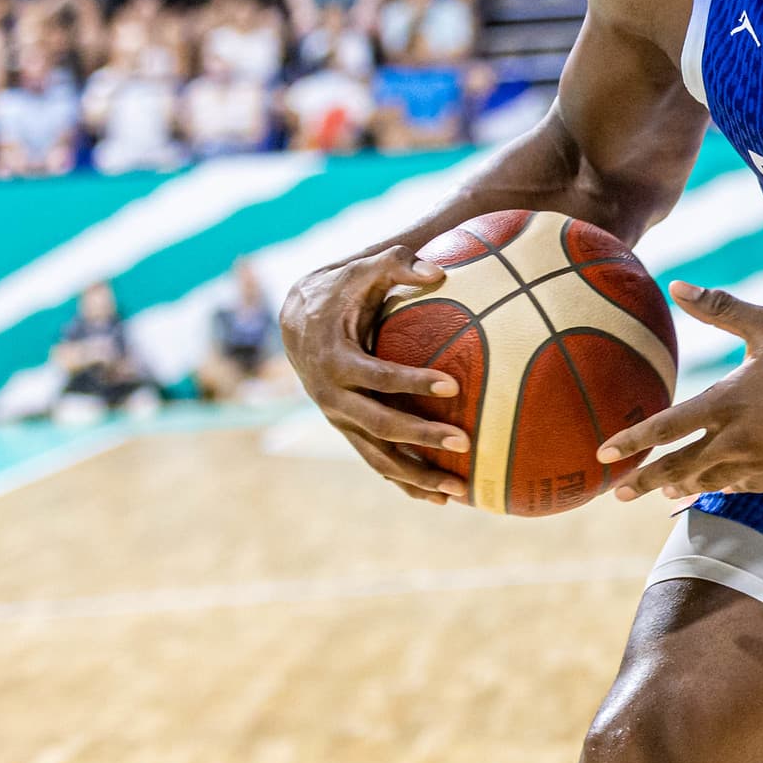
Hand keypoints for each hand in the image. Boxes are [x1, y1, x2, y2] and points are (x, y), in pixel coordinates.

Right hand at [279, 245, 470, 503]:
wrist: (297, 320)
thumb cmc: (342, 289)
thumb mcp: (364, 269)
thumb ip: (399, 264)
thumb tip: (440, 272)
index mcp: (336, 360)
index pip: (378, 376)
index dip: (413, 382)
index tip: (453, 385)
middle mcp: (333, 398)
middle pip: (381, 425)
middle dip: (421, 437)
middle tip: (465, 444)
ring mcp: (340, 420)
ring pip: (378, 457)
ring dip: (417, 476)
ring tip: (460, 492)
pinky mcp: (350, 431)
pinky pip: (378, 463)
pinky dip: (407, 483)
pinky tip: (442, 498)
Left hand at [598, 281, 762, 501]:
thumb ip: (722, 308)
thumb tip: (677, 287)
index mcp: (727, 404)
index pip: (665, 428)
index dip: (631, 441)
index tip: (602, 454)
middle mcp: (735, 441)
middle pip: (678, 467)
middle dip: (644, 480)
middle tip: (616, 493)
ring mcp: (758, 463)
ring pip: (708, 482)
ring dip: (679, 487)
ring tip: (660, 493)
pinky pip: (741, 486)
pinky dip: (721, 488)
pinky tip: (717, 488)